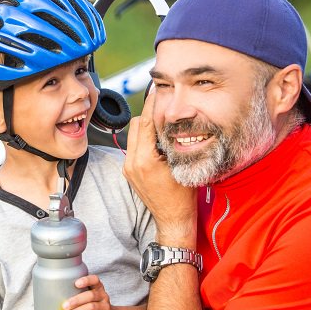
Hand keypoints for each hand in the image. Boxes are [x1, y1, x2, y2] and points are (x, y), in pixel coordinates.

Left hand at [62, 274, 116, 309]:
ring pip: (91, 307)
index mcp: (99, 289)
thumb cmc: (95, 309)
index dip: (86, 280)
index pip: (95, 280)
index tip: (76, 283)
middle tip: (64, 306)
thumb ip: (79, 295)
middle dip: (76, 300)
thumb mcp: (91, 299)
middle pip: (90, 295)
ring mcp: (105, 308)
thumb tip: (54, 297)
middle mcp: (103, 297)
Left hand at [123, 92, 196, 243]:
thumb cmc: (183, 195)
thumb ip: (173, 141)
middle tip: (165, 110)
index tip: (157, 91)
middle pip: (136, 124)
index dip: (153, 104)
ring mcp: (128, 167)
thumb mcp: (182, 164)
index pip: (147, 122)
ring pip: (133, 134)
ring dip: (146, 128)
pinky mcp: (128, 171)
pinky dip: (143, 140)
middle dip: (150, 115)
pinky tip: (157, 143)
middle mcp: (132, 162)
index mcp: (145, 159)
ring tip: (163, 128)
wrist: (172, 218)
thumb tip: (171, 119)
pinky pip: (133, 146)